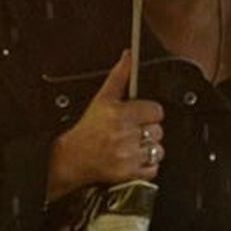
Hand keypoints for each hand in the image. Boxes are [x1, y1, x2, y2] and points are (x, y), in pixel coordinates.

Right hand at [46, 51, 164, 202]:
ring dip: (150, 149)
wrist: (72, 158)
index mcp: (119, 114)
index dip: (149, 112)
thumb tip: (128, 56)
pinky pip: (153, 168)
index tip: (140, 115)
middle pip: (158, 130)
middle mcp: (124, 135)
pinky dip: (147, 166)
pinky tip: (133, 159)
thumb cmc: (87, 129)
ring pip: (158, 150)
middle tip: (134, 131)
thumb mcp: (101, 99)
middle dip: (148, 130)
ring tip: (134, 145)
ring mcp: (127, 156)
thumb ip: (119, 76)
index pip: (156, 111)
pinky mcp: (129, 173)